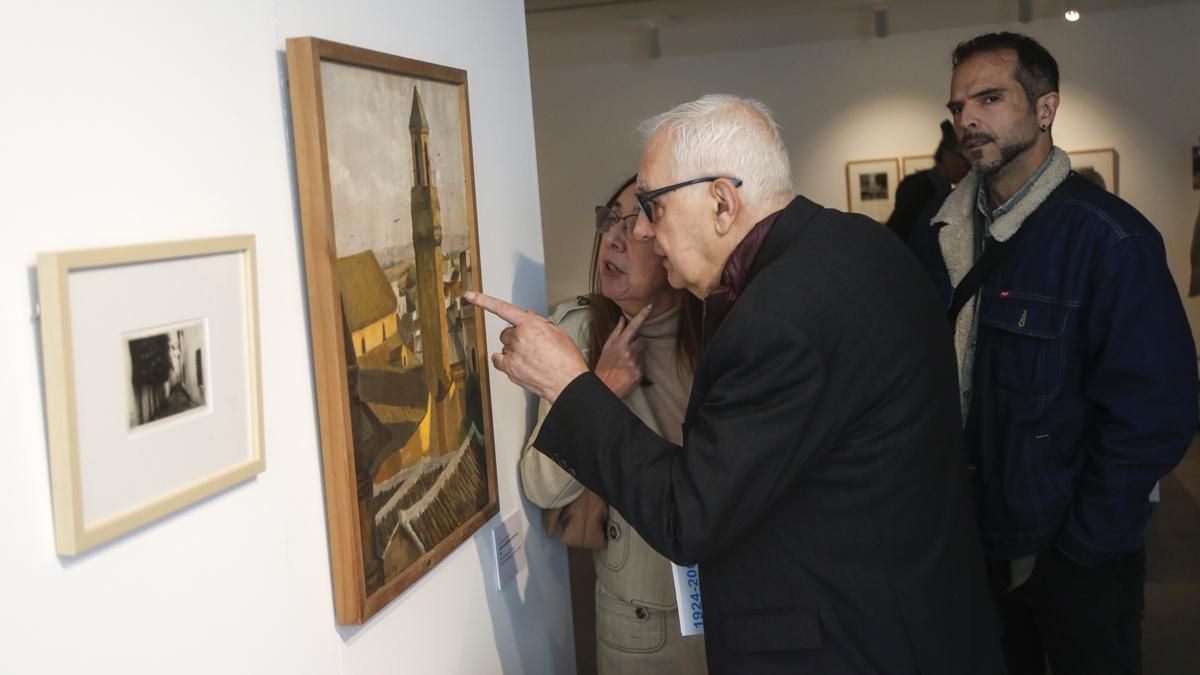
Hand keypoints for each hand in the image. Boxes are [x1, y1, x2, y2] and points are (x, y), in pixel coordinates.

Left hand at [465, 291, 587, 402]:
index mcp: (530, 324)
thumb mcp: (557, 333)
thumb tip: (526, 314)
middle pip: (506, 333)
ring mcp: (512, 353)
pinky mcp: (509, 368)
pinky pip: (498, 360)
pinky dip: (505, 361)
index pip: (503, 308)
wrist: (568, 382)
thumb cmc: (566, 359)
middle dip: (516, 337)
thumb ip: (538, 322)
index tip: (470, 296)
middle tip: (531, 346)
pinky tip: (518, 364)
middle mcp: (518, 337)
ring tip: (532, 359)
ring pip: (504, 347)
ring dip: (514, 350)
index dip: (484, 301)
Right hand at [595, 304, 651, 397]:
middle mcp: (627, 351)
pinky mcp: (639, 372)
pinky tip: (628, 372)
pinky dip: (638, 368)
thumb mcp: (607, 348)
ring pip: (643, 354)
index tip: (650, 306)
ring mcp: (634, 362)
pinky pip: (644, 366)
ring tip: (626, 365)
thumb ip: (616, 332)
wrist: (603, 387)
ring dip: (637, 358)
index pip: (633, 326)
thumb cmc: (604, 367)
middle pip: (643, 341)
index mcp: (619, 344)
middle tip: (627, 354)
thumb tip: (622, 319)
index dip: (642, 315)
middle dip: (638, 346)